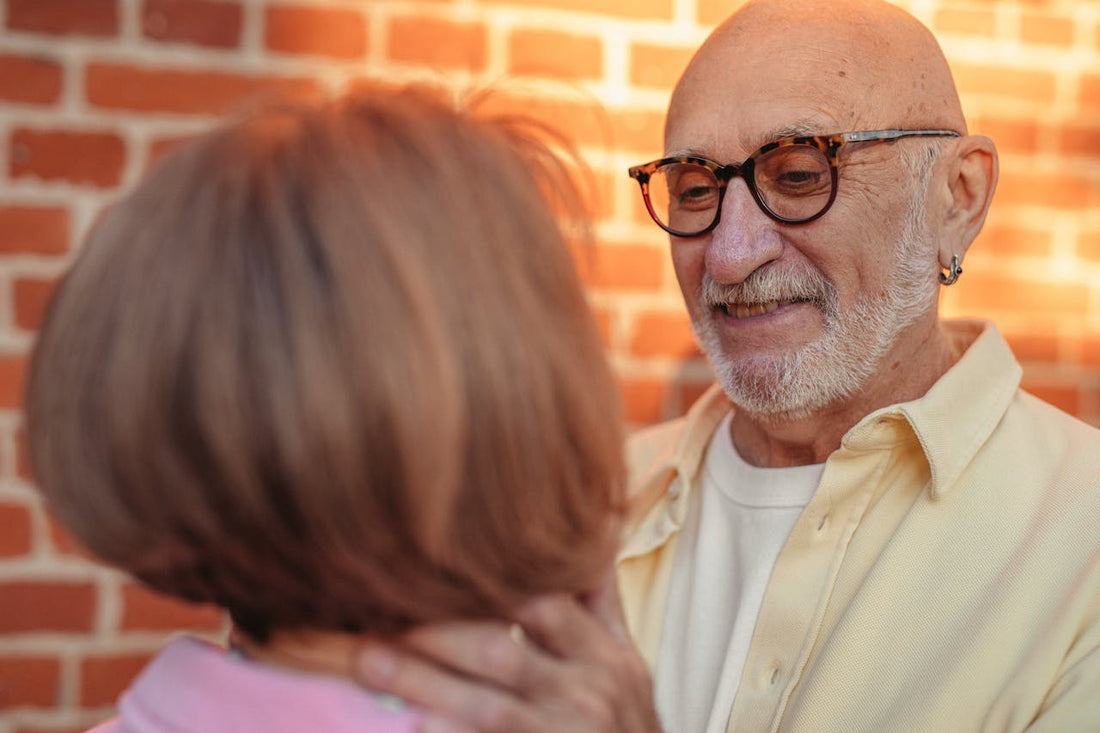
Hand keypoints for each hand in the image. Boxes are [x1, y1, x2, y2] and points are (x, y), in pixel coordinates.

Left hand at [352, 574, 660, 732]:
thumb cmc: (627, 727)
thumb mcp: (629, 663)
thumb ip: (600, 604)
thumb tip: (589, 531)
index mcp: (603, 656)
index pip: (543, 602)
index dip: (485, 581)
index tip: (426, 562)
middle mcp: (587, 694)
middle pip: (501, 650)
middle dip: (434, 630)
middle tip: (374, 611)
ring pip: (486, 708)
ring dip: (422, 682)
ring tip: (367, 659)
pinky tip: (414, 727)